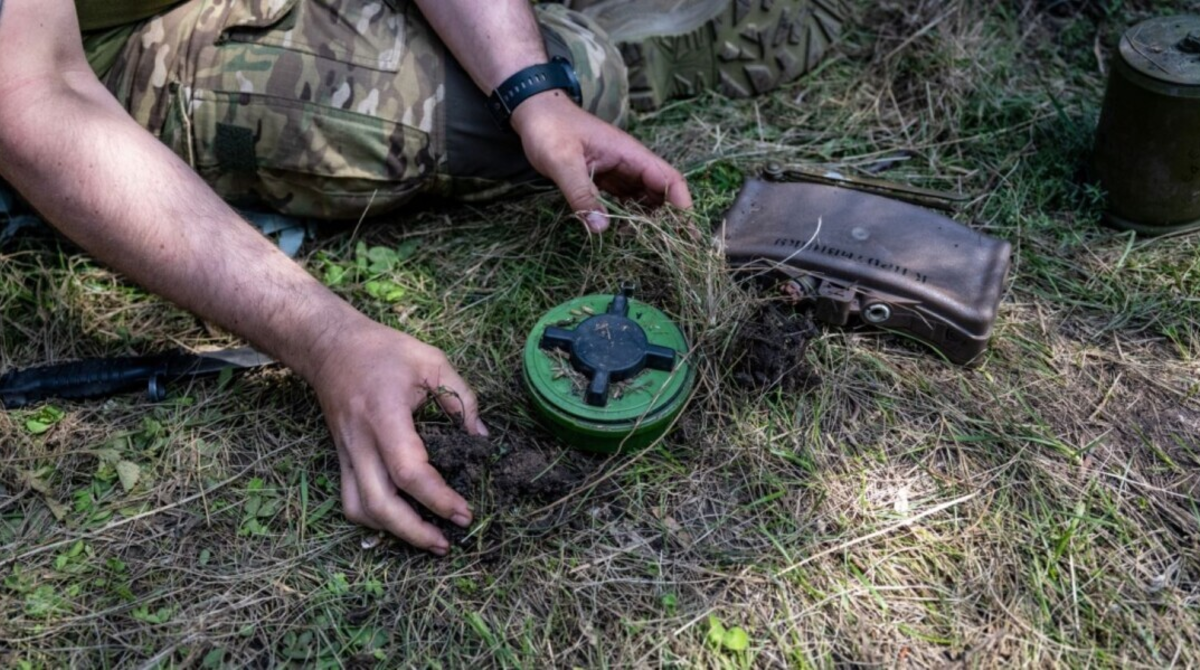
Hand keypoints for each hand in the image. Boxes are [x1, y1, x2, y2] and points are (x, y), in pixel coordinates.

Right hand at [308, 321, 484, 554]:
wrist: (330, 347)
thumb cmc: (383, 351)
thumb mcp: (431, 362)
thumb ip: (461, 398)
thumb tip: (481, 438)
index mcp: (384, 416)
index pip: (408, 470)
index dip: (437, 498)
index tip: (464, 512)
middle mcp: (360, 442)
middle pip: (379, 504)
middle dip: (414, 532)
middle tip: (447, 542)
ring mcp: (346, 453)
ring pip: (359, 509)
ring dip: (392, 531)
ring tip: (426, 537)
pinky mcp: (340, 458)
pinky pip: (351, 500)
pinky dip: (375, 518)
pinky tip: (400, 519)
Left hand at [511, 91, 693, 233]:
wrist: (534, 112)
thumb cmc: (550, 130)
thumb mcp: (563, 162)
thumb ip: (581, 193)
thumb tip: (601, 228)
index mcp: (629, 153)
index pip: (668, 178)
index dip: (681, 203)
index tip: (685, 231)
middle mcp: (629, 163)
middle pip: (661, 192)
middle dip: (669, 218)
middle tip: (670, 249)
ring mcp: (618, 171)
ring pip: (644, 198)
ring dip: (649, 219)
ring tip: (650, 247)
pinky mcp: (604, 178)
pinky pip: (625, 199)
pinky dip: (629, 216)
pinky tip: (625, 234)